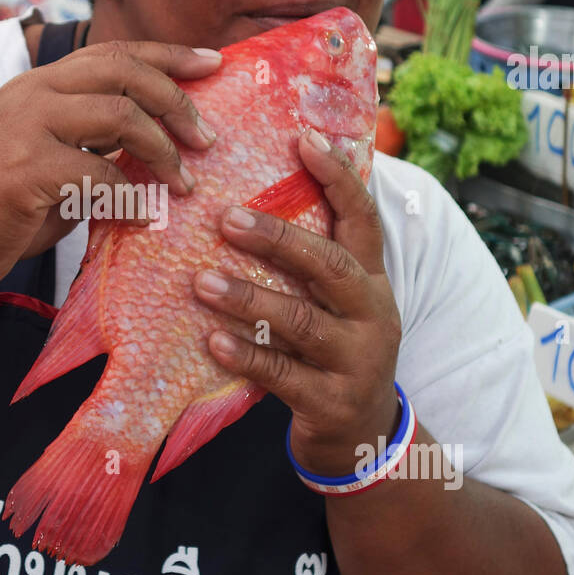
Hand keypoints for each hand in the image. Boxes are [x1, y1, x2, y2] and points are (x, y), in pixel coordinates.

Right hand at [0, 41, 220, 289]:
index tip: (214, 63)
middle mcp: (31, 92)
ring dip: (163, 151)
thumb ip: (98, 138)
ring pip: (119, 116)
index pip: (113, 51)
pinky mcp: (23, 170)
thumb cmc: (9, 204)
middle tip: (207, 139)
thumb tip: (167, 133)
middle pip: (124, 72)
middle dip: (176, 102)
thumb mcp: (57, 155)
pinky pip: (100, 175)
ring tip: (184, 183)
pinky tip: (146, 217)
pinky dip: (134, 198)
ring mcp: (24, 127)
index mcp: (40, 83)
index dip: (168, 53)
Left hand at [191, 128, 402, 478]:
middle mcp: (372, 314)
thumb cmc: (335, 352)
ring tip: (201, 282)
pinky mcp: (332, 402)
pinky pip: (284, 375)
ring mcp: (356, 360)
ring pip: (303, 322)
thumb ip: (310, 260)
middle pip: (331, 265)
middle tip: (225, 217)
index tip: (304, 137)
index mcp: (372, 280)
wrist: (364, 438)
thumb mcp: (339, 304)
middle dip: (278, 238)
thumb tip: (252, 194)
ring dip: (249, 299)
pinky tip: (211, 340)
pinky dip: (248, 356)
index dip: (338, 176)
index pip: (362, 218)